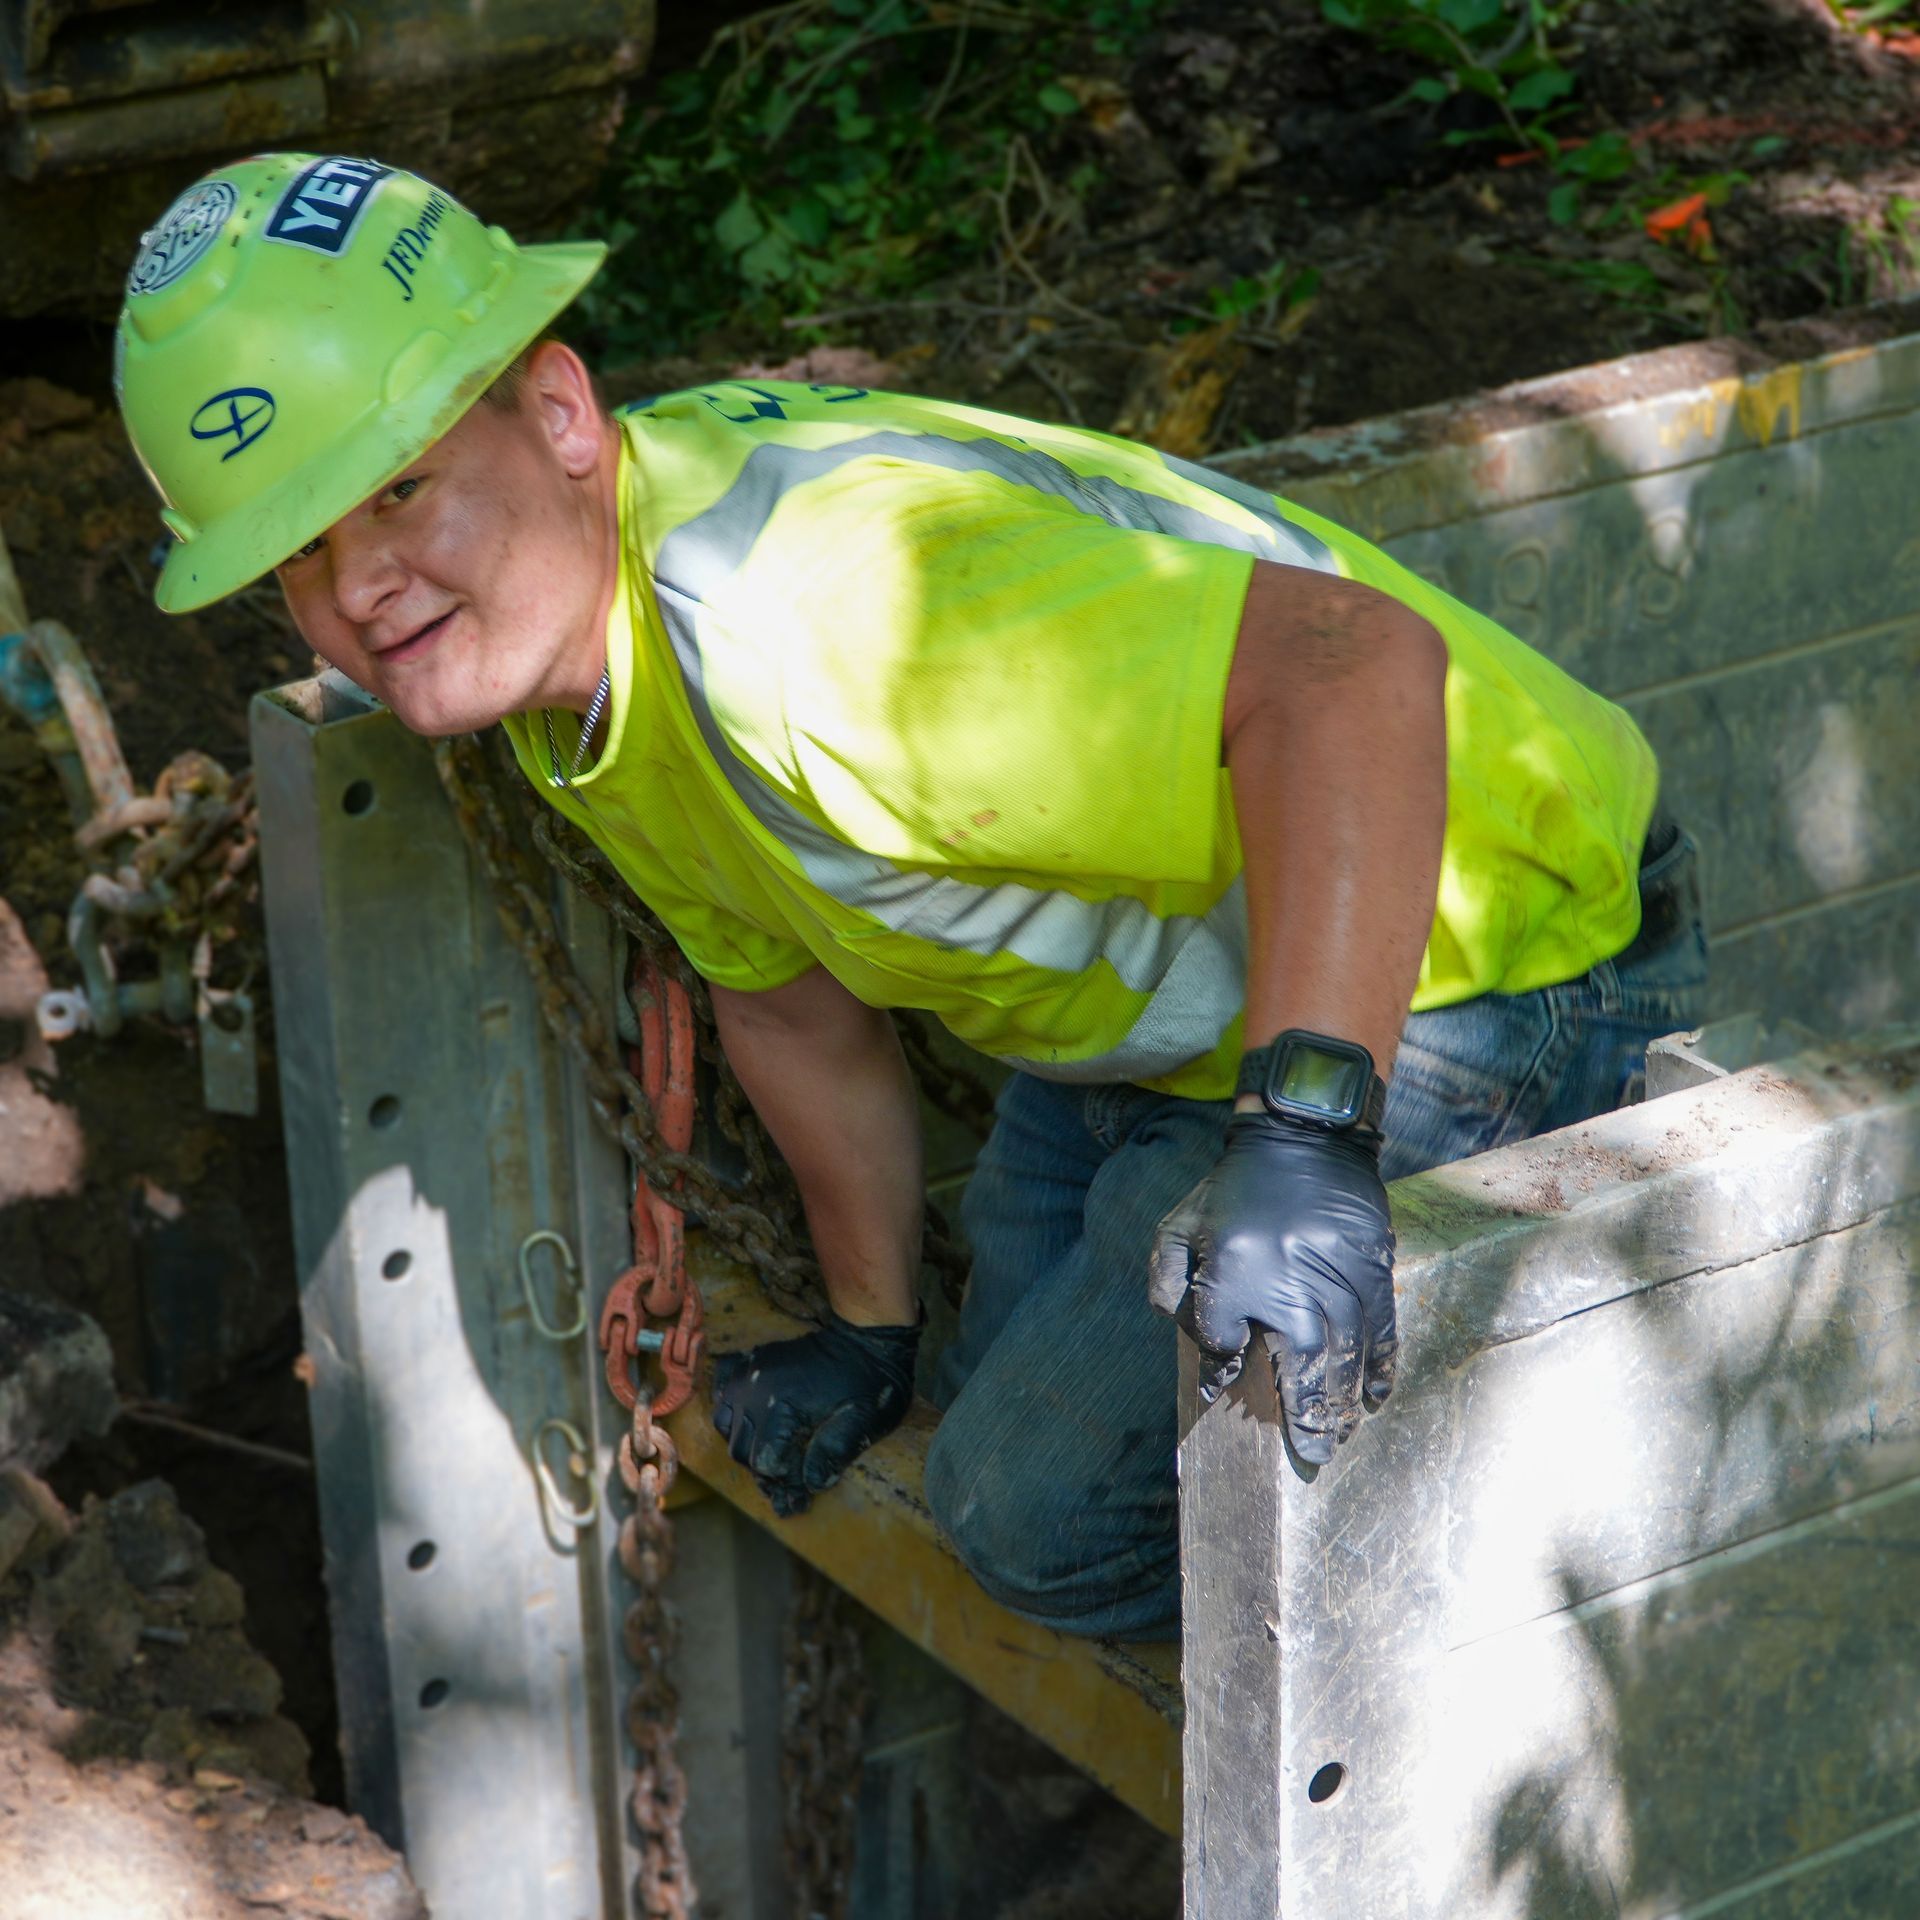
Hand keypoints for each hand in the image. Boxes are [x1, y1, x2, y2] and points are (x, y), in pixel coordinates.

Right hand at [710, 1311, 920, 1515]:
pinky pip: (723, 1391)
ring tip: (775, 1456)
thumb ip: (834, 1453)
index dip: (784, 1486)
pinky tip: (751, 1421)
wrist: (866, 1335)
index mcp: (782, 1404)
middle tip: (789, 1489)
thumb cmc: (869, 1380)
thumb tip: (811, 1483)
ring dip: (746, 1445)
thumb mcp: (864, 1420)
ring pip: (726, 1426)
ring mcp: (748, 1372)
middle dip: (765, 1474)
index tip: (800, 1501)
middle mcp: (756, 1388)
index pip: (766, 1462)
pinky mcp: (750, 1361)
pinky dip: (731, 1409)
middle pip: (742, 1449)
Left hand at [1148, 1113, 1395, 1462]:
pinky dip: (1379, 1364)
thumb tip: (1198, 1347)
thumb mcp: (1180, 1226)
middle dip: (1307, 1412)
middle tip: (1312, 1453)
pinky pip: (1380, 1328)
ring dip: (1344, 1400)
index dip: (1220, 1364)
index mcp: (1233, 1267)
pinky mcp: (1373, 1268)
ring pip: (1345, 1353)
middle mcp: (1288, 1279)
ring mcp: (1337, 1274)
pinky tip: (1375, 1396)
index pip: (1221, 1337)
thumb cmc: (1233, 1189)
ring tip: (1340, 1434)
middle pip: (1302, 1362)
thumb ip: (1168, 1283)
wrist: (1302, 1137)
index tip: (1224, 1381)